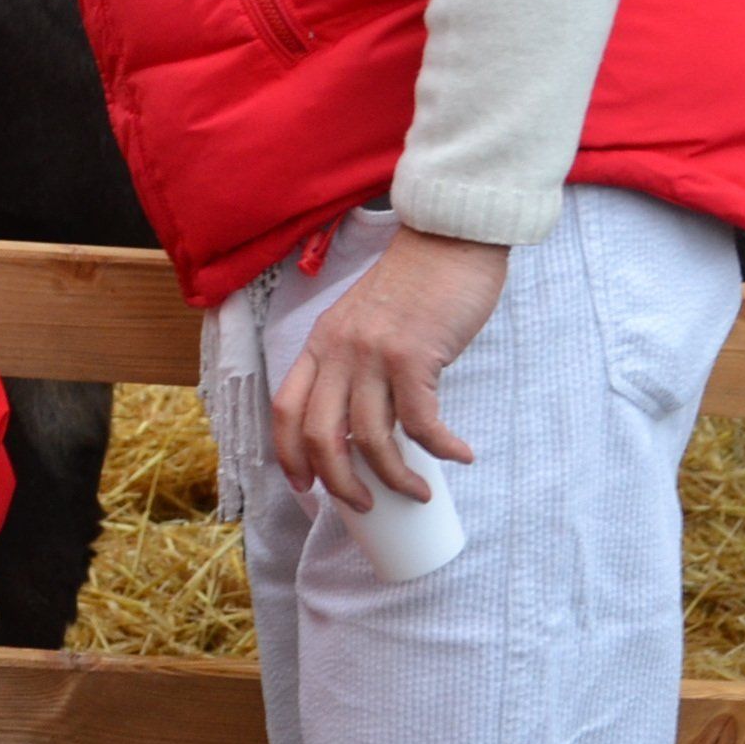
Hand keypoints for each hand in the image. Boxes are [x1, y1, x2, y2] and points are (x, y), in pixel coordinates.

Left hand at [270, 224, 508, 508]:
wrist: (449, 238)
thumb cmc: (414, 285)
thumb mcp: (364, 321)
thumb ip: (356, 362)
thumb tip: (367, 426)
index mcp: (321, 342)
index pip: (285, 408)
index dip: (289, 455)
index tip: (307, 486)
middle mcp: (338, 350)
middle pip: (319, 434)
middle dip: (340, 483)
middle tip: (366, 506)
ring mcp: (373, 353)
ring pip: (370, 438)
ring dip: (394, 478)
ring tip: (419, 492)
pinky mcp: (414, 356)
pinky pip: (421, 423)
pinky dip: (441, 448)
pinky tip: (459, 455)